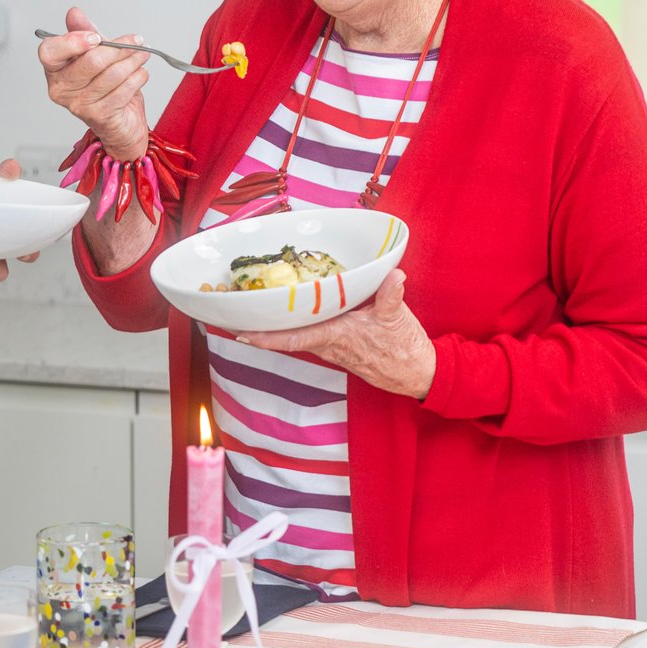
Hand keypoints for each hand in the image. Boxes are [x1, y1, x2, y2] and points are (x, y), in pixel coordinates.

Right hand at [38, 7, 149, 157]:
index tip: (95, 37)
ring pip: (112, 74)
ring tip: (142, 55)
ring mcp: (79, 105)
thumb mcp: (95, 53)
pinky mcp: (99, 116)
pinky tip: (140, 73)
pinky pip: (124, 89)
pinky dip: (138, 78)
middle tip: (135, 41)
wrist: (119, 122)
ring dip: (133, 61)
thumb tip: (74, 13)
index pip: (49, 52)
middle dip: (119, 48)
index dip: (73, 42)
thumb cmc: (104, 85)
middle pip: (91, 61)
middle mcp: (61, 89)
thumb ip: (85, 32)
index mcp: (54, 69)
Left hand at [233, 270, 435, 398]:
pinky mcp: (336, 343)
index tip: (241, 334)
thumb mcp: (397, 318)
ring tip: (247, 308)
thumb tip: (393, 274)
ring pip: (294, 334)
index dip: (267, 337)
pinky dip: (291, 324)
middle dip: (259, 327)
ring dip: (272, 326)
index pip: (294, 338)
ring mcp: (330, 345)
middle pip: (285, 335)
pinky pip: (307, 333)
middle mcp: (327, 344)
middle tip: (230, 312)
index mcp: (336, 336)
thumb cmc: (404, 349)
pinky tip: (283, 311)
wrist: (416, 374)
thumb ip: (391, 295)